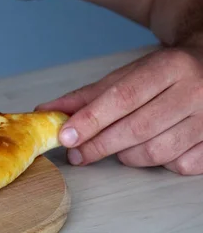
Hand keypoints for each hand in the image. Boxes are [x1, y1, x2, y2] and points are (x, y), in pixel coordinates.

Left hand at [36, 46, 202, 174]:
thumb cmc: (162, 75)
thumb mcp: (126, 76)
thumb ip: (87, 97)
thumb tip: (46, 111)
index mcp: (170, 66)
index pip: (124, 97)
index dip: (91, 120)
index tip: (66, 137)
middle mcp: (195, 90)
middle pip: (137, 128)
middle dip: (99, 145)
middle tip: (76, 154)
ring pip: (155, 153)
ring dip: (126, 155)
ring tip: (117, 146)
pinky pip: (177, 166)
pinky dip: (157, 163)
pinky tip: (150, 147)